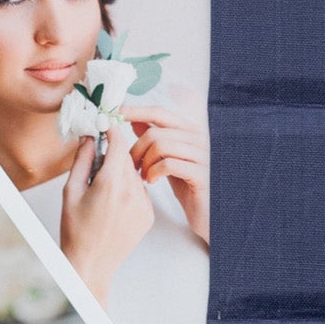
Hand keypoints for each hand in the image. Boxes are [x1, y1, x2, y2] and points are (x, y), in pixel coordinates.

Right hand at [59, 120, 154, 301]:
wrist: (91, 264)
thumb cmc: (75, 231)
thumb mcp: (71, 192)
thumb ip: (82, 161)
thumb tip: (89, 138)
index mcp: (110, 185)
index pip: (119, 145)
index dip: (112, 132)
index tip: (106, 126)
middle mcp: (132, 193)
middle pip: (127, 160)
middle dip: (113, 156)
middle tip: (97, 163)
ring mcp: (144, 205)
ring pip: (135, 176)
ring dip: (121, 175)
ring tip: (102, 192)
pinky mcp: (149, 215)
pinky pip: (141, 192)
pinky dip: (129, 191)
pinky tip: (113, 205)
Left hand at [120, 101, 209, 245]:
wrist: (208, 212)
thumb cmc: (189, 185)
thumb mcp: (170, 158)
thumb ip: (157, 138)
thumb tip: (136, 119)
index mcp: (190, 131)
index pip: (159, 113)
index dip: (135, 112)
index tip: (116, 114)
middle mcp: (199, 138)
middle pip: (155, 132)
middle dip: (135, 149)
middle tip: (130, 165)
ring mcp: (202, 154)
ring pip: (160, 145)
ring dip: (144, 162)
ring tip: (142, 175)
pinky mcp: (201, 173)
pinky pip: (168, 164)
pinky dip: (153, 172)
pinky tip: (151, 181)